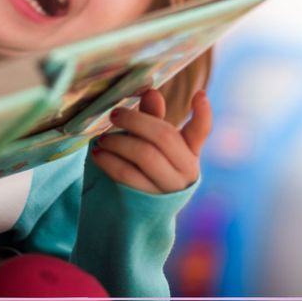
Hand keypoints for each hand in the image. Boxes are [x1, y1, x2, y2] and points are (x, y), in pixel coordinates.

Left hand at [90, 87, 210, 193]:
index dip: (203, 113)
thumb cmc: (149, 163)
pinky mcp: (149, 200)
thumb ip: (152, 117)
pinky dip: (109, 161)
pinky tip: (98, 154)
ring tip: (103, 138)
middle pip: (164, 137)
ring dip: (119, 142)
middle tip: (114, 114)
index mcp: (191, 150)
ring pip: (145, 155)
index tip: (200, 94)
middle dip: (136, 121)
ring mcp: (169, 187)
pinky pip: (127, 175)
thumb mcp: (153, 141)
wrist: (142, 208)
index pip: (201, 130)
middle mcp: (186, 169)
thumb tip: (151, 92)